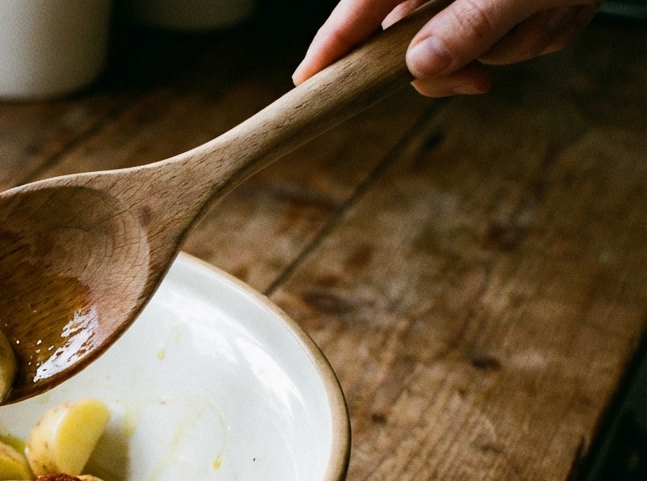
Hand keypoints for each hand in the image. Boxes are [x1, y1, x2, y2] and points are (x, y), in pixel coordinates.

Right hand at [294, 0, 599, 96]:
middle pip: (411, 40)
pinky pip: (510, 40)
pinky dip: (541, 32)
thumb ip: (470, 24)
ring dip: (515, 43)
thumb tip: (421, 66)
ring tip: (554, 8)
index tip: (308, 81)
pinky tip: (564, 7)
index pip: (361, 7)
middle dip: (454, 63)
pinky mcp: (507, 4)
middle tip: (478, 82)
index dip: (332, 45)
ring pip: (469, 46)